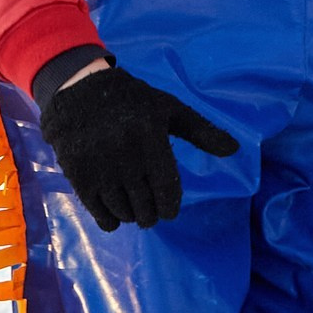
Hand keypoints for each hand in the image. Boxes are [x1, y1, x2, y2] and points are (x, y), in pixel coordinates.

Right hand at [36, 63, 240, 230]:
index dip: (171, 208)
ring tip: (133, 205)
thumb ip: (203, 131)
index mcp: (150, 139)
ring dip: (132, 216)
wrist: (80, 91)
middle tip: (150, 207)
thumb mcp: (170, 109)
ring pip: (124, 214)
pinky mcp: (78, 177)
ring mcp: (99, 168)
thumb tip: (235, 149)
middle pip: (146, 209)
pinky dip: (112, 220)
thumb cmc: (133, 102)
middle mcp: (125, 156)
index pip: (167, 192)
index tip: (169, 208)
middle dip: (152, 214)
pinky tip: (115, 211)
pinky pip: (101, 215)